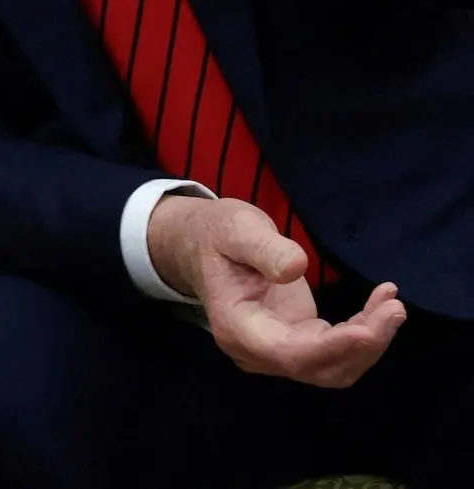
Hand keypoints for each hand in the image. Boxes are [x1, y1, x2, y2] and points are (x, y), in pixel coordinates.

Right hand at [148, 195, 404, 386]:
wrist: (204, 244)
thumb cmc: (218, 234)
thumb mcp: (236, 229)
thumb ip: (264, 248)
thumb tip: (295, 269)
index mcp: (236, 328)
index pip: (288, 354)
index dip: (331, 348)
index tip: (367, 330)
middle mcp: (256, 351)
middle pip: (318, 368)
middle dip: (362, 346)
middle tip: (393, 308)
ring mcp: (276, 352)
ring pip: (333, 368)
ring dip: (369, 343)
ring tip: (391, 304)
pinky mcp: (296, 343)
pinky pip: (336, 352)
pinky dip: (363, 334)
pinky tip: (380, 304)